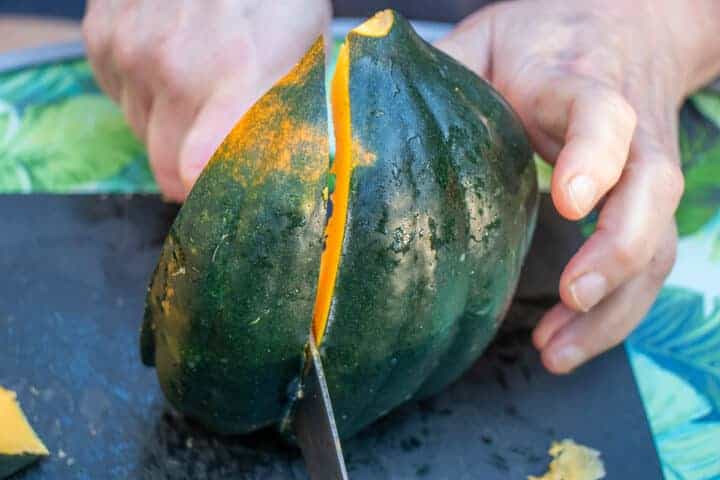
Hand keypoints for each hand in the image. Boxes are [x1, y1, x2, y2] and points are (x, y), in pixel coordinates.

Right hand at [83, 0, 330, 200]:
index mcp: (235, 80)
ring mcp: (130, 52)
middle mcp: (172, 71)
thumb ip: (286, 116)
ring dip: (166, 132)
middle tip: (213, 161)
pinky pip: (116, 97)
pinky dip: (140, 96)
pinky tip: (166, 71)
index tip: (218, 204)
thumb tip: (281, 172)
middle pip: (165, 166)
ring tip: (195, 100)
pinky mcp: (102, 35)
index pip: (197, 169)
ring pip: (140, 132)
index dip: (205, 198)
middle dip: (190, 174)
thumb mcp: (302, 57)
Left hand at [438, 0, 719, 372]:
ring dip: (614, 308)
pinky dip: (612, 315)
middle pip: (651, 193)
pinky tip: (566, 342)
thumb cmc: (541, 39)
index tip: (569, 199)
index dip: (594, 156)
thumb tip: (365, 108)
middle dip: (618, 251)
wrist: (623, 26)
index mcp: (580, 85)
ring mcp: (644, 173)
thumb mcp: (486, 39)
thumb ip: (443, 68)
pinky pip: (645, 267)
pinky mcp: (644, 207)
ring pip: (658, 245)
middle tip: (571, 296)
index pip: (604, 116)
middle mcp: (631, 133)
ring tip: (557, 351)